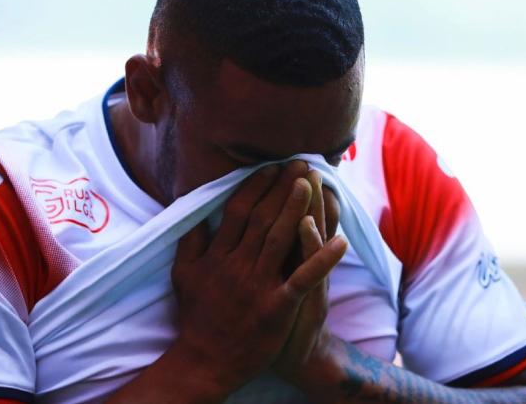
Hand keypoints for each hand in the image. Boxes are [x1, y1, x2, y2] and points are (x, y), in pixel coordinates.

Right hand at [170, 162, 347, 395]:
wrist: (206, 361)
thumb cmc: (197, 316)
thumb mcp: (184, 274)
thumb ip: (191, 241)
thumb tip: (195, 210)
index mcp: (217, 255)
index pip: (238, 211)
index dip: (257, 186)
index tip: (272, 167)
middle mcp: (236, 266)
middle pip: (263, 218)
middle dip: (282, 188)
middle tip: (300, 163)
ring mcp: (257, 286)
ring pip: (281, 239)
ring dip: (298, 209)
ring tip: (312, 182)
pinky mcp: (276, 307)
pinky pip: (303, 279)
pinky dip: (322, 259)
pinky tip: (342, 242)